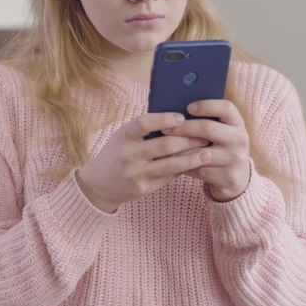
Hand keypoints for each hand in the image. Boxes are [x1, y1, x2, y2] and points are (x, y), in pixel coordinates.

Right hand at [76, 113, 212, 212]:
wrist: (98, 184)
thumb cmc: (116, 154)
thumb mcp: (122, 137)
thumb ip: (143, 130)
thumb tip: (177, 119)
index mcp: (122, 137)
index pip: (144, 123)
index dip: (163, 119)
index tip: (181, 117)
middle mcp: (128, 155)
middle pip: (164, 145)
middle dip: (188, 139)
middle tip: (205, 135)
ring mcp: (136, 173)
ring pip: (171, 164)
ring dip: (192, 157)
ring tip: (207, 152)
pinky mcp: (143, 188)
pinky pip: (168, 177)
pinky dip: (183, 170)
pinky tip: (194, 165)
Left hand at [164, 100, 250, 201]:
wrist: (237, 178)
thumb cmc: (220, 148)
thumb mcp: (220, 132)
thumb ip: (206, 121)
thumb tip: (174, 112)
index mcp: (238, 123)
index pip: (226, 107)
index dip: (206, 105)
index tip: (188, 107)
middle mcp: (240, 139)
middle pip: (208, 128)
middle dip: (183, 128)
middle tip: (165, 129)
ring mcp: (236, 159)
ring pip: (200, 152)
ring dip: (179, 150)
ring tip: (163, 147)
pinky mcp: (229, 177)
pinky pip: (199, 170)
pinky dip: (183, 166)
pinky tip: (172, 163)